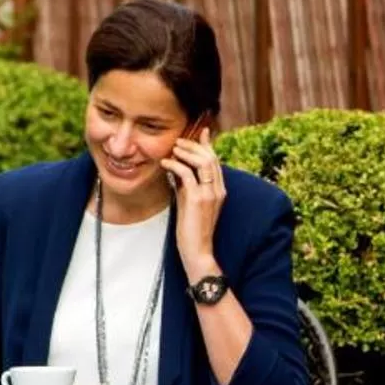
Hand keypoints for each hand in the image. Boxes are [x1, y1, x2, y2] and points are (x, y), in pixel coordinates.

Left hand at [161, 127, 225, 279]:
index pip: (215, 162)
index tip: (201, 133)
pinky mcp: (198, 199)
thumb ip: (188, 187)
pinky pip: (187, 173)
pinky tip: (165, 164)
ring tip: (172, 149)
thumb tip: (178, 171)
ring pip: (203, 161)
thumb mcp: (191, 204)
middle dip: (194, 145)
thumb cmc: (192, 230)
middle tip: (179, 141)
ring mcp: (210, 194)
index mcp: (219, 191)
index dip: (208, 145)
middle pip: (211, 157)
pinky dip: (175, 165)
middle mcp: (218, 190)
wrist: (198, 251)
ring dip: (186, 152)